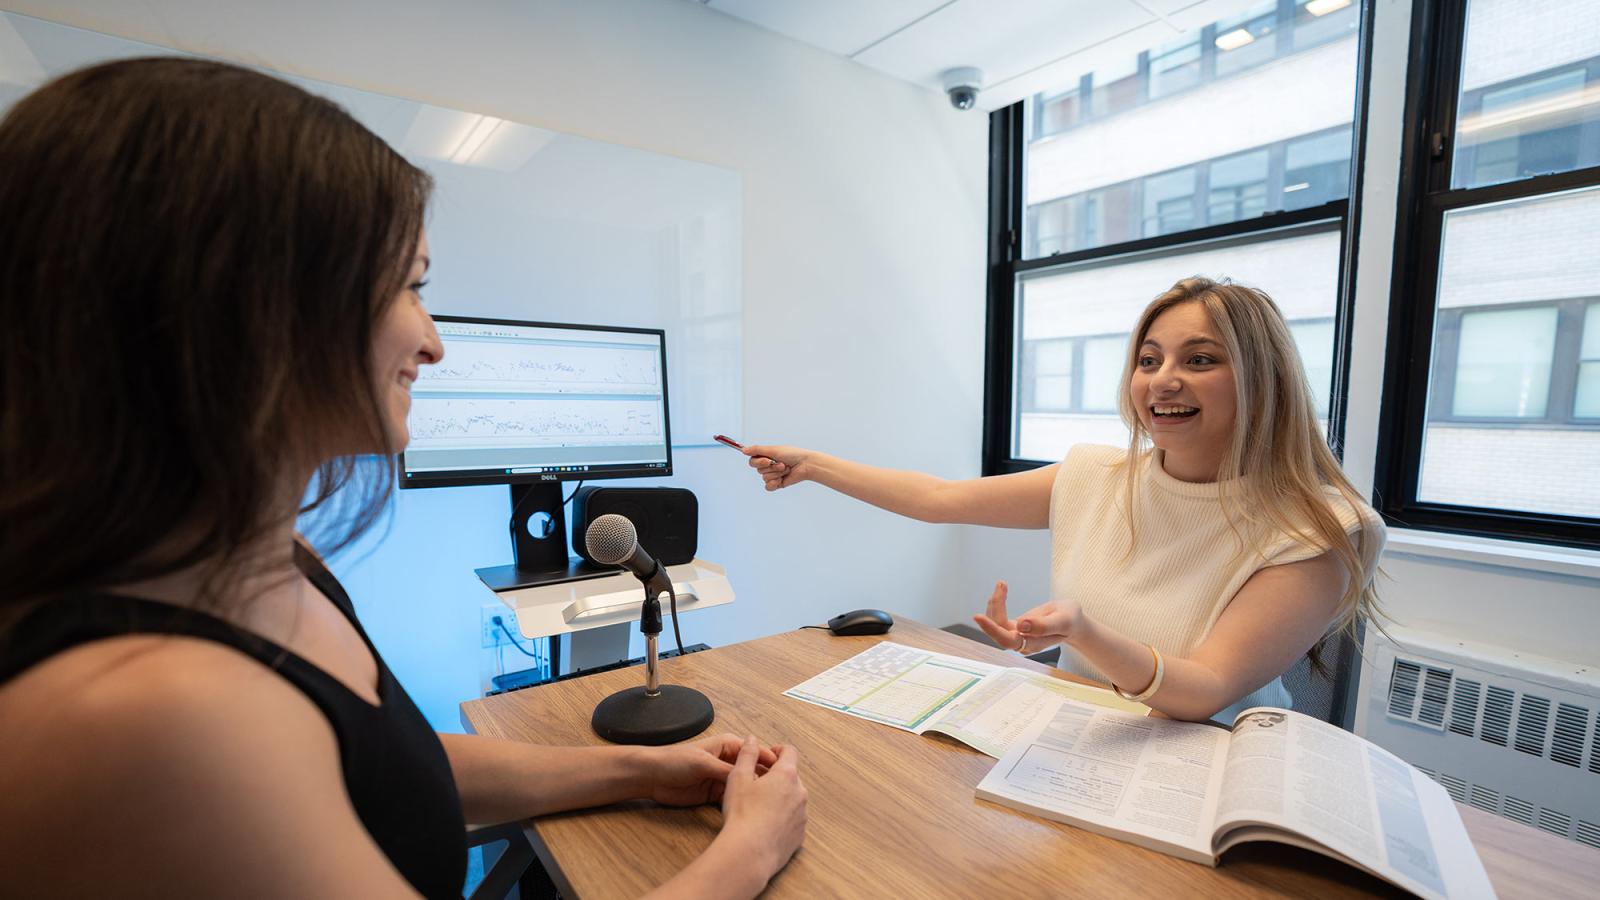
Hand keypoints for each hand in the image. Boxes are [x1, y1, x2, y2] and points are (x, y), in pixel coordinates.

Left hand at [644, 733, 775, 806]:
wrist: (652, 777)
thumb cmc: (674, 760)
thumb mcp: (703, 763)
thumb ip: (726, 770)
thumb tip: (749, 777)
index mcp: (728, 745)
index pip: (756, 752)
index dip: (770, 762)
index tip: (783, 774)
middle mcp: (728, 761)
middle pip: (754, 770)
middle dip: (765, 780)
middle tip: (779, 793)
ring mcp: (722, 778)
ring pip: (745, 786)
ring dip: (754, 793)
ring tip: (769, 804)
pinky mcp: (715, 794)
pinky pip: (733, 798)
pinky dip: (741, 803)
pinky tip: (751, 810)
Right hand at [719, 736, 806, 874]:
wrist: (749, 852)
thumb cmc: (742, 815)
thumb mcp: (738, 777)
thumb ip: (747, 754)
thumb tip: (752, 740)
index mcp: (786, 775)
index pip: (790, 752)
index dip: (778, 750)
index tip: (768, 755)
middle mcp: (800, 793)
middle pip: (792, 776)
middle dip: (777, 776)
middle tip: (757, 783)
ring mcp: (802, 815)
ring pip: (793, 798)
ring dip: (781, 798)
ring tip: (759, 807)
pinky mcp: (800, 834)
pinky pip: (793, 819)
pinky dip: (783, 818)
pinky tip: (765, 824)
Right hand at [742, 444, 812, 491]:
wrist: (805, 465)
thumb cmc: (792, 454)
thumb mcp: (773, 450)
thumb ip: (757, 450)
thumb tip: (743, 450)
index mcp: (765, 456)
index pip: (752, 462)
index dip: (759, 462)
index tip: (768, 460)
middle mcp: (768, 466)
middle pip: (759, 470)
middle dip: (772, 467)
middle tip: (782, 463)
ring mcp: (772, 475)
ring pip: (765, 478)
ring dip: (776, 473)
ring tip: (786, 469)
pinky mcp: (777, 484)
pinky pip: (768, 486)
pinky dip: (775, 483)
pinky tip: (782, 479)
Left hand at [972, 581, 1083, 652]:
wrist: (1073, 620)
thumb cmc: (1070, 620)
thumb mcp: (1063, 620)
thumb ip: (1044, 625)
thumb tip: (1021, 625)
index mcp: (1032, 644)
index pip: (1008, 640)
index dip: (992, 630)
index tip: (978, 616)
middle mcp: (1021, 643)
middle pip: (998, 629)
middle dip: (995, 607)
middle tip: (1001, 586)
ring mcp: (1016, 635)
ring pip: (997, 622)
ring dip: (996, 602)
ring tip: (1003, 585)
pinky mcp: (1014, 627)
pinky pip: (999, 617)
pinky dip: (998, 602)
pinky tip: (1002, 589)